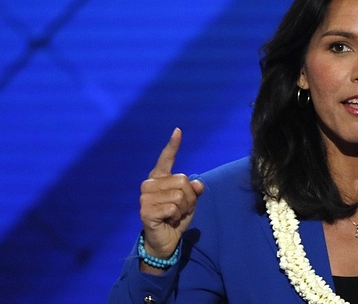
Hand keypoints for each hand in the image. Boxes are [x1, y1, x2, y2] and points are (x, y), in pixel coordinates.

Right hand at [139, 128, 203, 261]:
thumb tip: (198, 184)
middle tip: (180, 209)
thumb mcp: (189, 202)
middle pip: (183, 180)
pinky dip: (177, 216)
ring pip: (180, 195)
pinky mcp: (146, 210)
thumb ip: (194, 190)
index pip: (166, 158)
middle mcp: (149, 184)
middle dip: (189, 198)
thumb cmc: (175, 218)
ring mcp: (145, 197)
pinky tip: (169, 221)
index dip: (173, 145)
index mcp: (159, 178)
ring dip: (183, 209)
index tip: (178, 130)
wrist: (164, 241)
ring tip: (174, 216)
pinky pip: (174, 208)